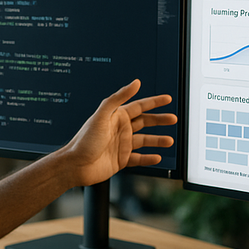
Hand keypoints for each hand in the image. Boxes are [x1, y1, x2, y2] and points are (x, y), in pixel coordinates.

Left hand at [62, 79, 176, 187]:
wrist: (75, 166)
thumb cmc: (84, 140)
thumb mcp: (102, 115)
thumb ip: (118, 98)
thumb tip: (135, 82)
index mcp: (116, 117)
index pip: (139, 106)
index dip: (154, 103)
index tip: (167, 99)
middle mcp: (120, 129)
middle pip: (145, 122)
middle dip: (159, 120)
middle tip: (173, 119)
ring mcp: (121, 145)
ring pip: (144, 141)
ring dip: (157, 140)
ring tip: (169, 140)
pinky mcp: (121, 160)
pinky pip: (139, 158)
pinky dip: (149, 158)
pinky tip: (157, 157)